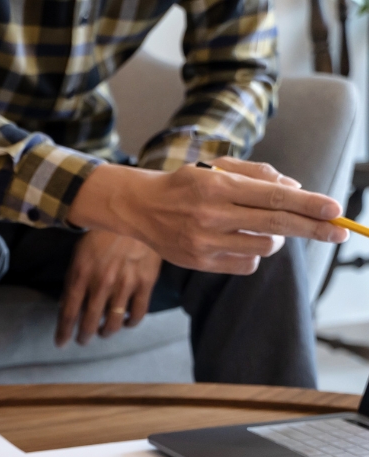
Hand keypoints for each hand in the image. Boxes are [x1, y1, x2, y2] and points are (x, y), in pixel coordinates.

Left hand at [57, 230, 161, 345]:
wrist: (134, 214)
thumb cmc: (101, 233)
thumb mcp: (79, 254)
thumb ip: (73, 280)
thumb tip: (65, 305)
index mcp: (80, 275)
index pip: (68, 312)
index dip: (63, 332)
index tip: (60, 344)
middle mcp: (101, 284)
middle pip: (90, 322)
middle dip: (84, 336)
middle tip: (83, 340)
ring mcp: (125, 285)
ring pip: (114, 322)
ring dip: (106, 332)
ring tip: (104, 332)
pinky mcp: (145, 283)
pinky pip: (138, 313)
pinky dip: (130, 322)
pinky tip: (126, 321)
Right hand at [68, 158, 348, 274]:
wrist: (139, 207)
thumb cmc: (186, 184)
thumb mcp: (218, 167)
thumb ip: (258, 175)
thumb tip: (297, 189)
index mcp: (217, 186)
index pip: (272, 197)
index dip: (308, 204)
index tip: (335, 209)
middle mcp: (210, 215)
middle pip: (275, 225)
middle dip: (313, 228)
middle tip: (341, 232)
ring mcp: (204, 242)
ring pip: (264, 247)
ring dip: (276, 239)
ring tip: (263, 228)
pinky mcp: (199, 262)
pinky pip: (245, 264)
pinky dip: (254, 254)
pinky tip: (241, 241)